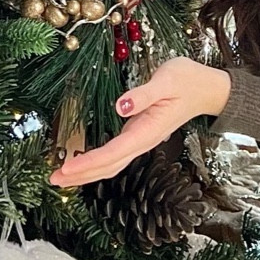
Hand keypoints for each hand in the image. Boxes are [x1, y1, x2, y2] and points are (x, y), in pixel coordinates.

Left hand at [48, 58, 231, 187]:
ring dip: (87, 173)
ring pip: (111, 164)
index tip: (66, 169)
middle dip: (81, 175)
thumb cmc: (187, 80)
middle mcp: (143, 141)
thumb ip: (144, 94)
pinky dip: (96, 163)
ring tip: (62, 177)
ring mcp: (141, 140)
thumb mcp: (167, 80)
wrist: (207, 88)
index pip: (113, 153)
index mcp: (147, 131)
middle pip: (109, 166)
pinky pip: (115, 156)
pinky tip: (84, 163)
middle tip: (53, 180)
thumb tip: (121, 106)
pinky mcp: (138, 135)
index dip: (88, 163)